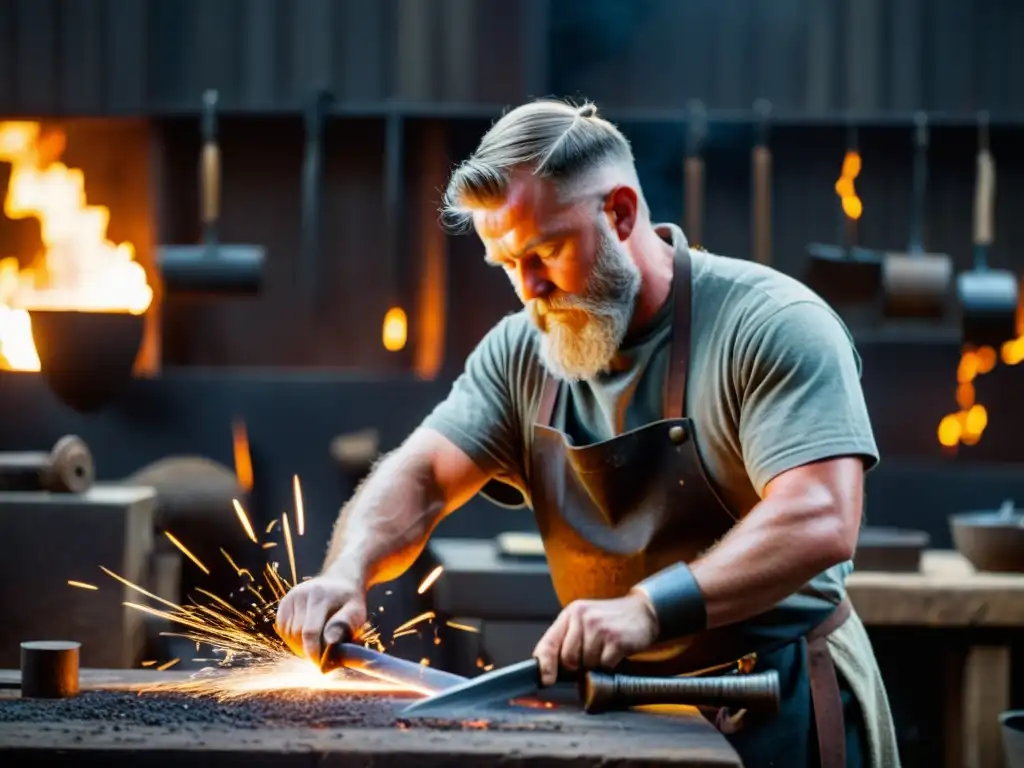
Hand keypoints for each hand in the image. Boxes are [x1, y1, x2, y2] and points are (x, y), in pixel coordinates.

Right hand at [274, 572, 366, 661]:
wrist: (340, 580)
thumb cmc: (350, 601)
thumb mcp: (356, 611)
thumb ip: (344, 625)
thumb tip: (330, 641)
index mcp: (321, 596)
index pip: (310, 632)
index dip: (313, 652)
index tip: (320, 665)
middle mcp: (303, 593)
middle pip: (297, 634)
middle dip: (306, 649)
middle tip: (319, 656)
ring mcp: (292, 596)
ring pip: (288, 632)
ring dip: (299, 644)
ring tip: (314, 644)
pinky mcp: (285, 601)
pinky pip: (282, 628)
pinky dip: (291, 637)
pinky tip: (304, 636)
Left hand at [532, 590, 658, 685]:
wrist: (641, 611)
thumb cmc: (608, 619)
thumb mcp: (583, 620)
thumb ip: (566, 639)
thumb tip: (550, 668)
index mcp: (571, 614)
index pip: (549, 642)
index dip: (545, 664)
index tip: (545, 679)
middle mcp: (583, 618)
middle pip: (568, 658)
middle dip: (577, 664)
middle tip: (591, 653)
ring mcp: (600, 628)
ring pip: (587, 663)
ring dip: (595, 663)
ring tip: (604, 648)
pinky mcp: (616, 640)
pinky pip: (604, 665)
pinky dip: (609, 664)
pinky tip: (614, 651)